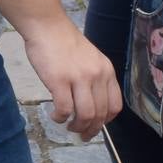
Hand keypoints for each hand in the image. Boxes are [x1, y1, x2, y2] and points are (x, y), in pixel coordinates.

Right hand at [22, 20, 121, 137]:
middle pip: (100, 114)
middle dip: (90, 130)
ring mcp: (78, 78)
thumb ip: (94, 79)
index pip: (115, 105)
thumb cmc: (65, 43)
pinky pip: (64, 109)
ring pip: (85, 115)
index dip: (105, 121)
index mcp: (106, 71)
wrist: (47, 27)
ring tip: (68, 126)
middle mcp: (97, 75)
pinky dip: (60, 117)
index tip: (95, 126)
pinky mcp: (59, 80)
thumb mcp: (90, 59)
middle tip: (81, 135)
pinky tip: (55, 115)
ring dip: (77, 126)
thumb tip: (91, 105)